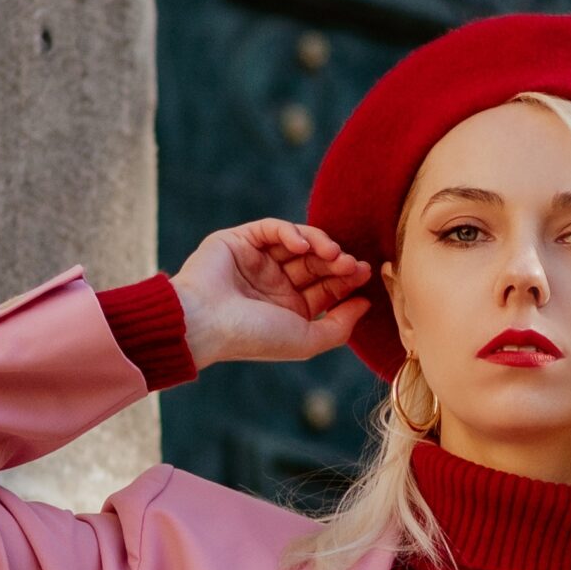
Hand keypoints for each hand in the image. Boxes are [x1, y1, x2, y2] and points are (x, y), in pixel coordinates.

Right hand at [173, 218, 372, 367]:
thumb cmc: (253, 337)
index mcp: (289, 309)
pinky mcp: (238, 241)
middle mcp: (274, 285)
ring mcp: (257, 261)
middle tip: (352, 263)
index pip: (326, 287)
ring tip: (333, 253)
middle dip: (337, 261)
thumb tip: (365, 304)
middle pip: (316, 264)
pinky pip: (271, 228)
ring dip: (319, 244)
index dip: (347, 279)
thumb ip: (340, 326)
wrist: (205, 323)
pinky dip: (290, 232)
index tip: (364, 273)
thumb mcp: (306, 340)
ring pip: (298, 243)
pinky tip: (303, 246)